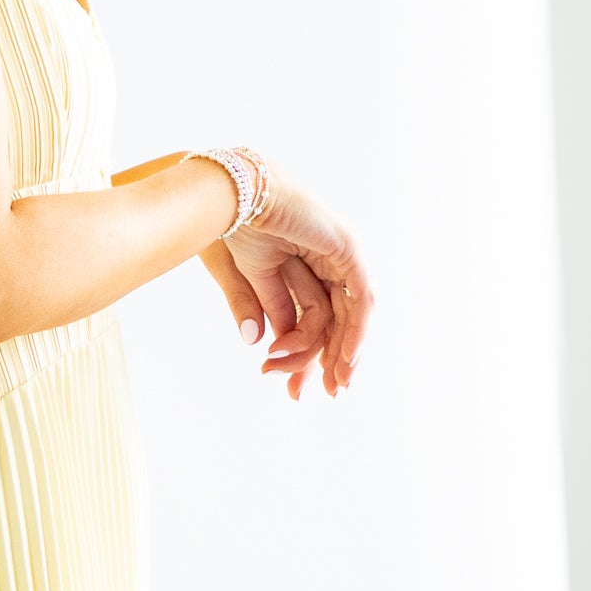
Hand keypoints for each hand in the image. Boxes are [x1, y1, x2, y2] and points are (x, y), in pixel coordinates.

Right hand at [226, 167, 373, 398]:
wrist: (231, 195)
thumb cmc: (230, 226)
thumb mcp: (248, 279)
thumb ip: (262, 308)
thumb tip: (259, 343)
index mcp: (303, 261)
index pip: (314, 319)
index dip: (305, 356)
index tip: (292, 388)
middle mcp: (326, 258)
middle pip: (336, 321)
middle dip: (328, 361)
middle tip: (320, 395)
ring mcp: (341, 252)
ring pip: (350, 316)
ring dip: (340, 354)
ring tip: (331, 386)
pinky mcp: (348, 248)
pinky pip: (361, 300)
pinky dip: (357, 331)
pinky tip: (347, 360)